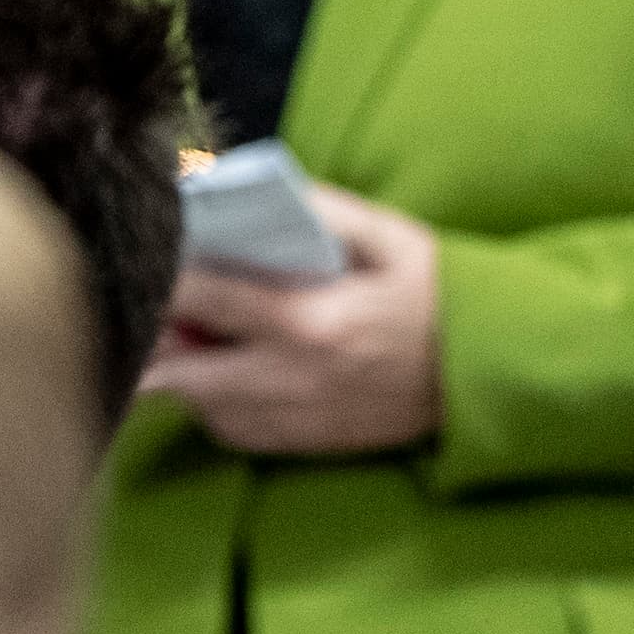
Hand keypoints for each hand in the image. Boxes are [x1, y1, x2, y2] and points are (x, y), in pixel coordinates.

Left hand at [139, 181, 442, 455]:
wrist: (490, 374)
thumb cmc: (441, 299)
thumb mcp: (392, 238)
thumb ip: (323, 211)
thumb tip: (255, 190)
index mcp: (310, 319)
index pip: (203, 297)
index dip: (161, 274)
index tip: (144, 254)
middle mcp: (291, 377)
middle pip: (177, 368)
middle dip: (152, 336)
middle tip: (150, 304)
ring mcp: (293, 418)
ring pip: (196, 403)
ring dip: (181, 370)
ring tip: (192, 333)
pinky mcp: (302, 443)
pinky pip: (229, 429)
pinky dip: (215, 401)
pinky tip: (232, 370)